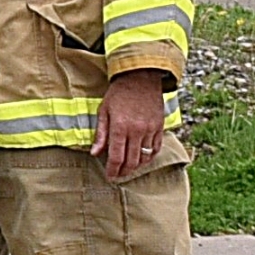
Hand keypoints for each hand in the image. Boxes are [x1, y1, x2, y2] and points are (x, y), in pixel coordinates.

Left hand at [98, 68, 172, 182]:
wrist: (140, 78)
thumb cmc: (118, 94)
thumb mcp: (103, 111)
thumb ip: (100, 134)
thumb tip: (94, 153)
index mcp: (120, 127)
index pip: (116, 157)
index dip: (112, 170)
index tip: (109, 176)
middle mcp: (137, 131)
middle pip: (131, 161)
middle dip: (124, 172)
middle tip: (117, 176)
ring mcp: (150, 130)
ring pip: (145, 158)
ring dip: (136, 167)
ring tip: (128, 169)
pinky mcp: (160, 128)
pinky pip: (156, 149)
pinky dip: (149, 157)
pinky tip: (142, 160)